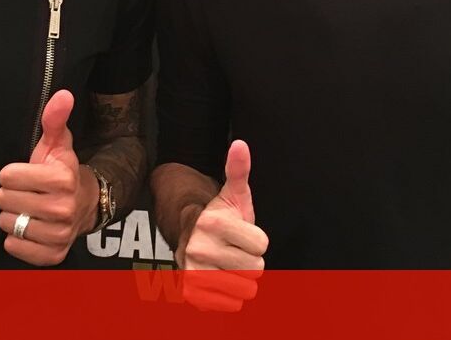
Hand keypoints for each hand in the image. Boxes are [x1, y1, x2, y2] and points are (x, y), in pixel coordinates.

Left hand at [0, 90, 97, 265]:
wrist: (84, 205)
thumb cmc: (62, 171)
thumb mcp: (57, 143)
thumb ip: (54, 118)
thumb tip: (63, 94)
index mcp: (62, 179)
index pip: (7, 177)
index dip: (12, 173)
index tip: (24, 173)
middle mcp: (63, 209)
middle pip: (4, 201)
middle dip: (11, 195)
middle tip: (26, 192)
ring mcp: (59, 234)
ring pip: (8, 225)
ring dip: (12, 217)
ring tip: (27, 209)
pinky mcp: (52, 255)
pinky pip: (14, 247)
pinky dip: (16, 239)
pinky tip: (28, 227)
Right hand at [179, 140, 268, 311]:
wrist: (187, 236)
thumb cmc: (219, 217)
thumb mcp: (232, 194)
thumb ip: (238, 170)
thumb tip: (241, 144)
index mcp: (213, 223)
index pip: (262, 245)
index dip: (256, 240)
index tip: (242, 234)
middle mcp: (199, 249)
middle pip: (256, 269)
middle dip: (250, 261)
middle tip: (235, 251)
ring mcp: (194, 273)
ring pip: (245, 290)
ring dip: (242, 280)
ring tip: (229, 265)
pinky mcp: (193, 293)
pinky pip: (230, 305)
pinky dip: (230, 297)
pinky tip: (221, 281)